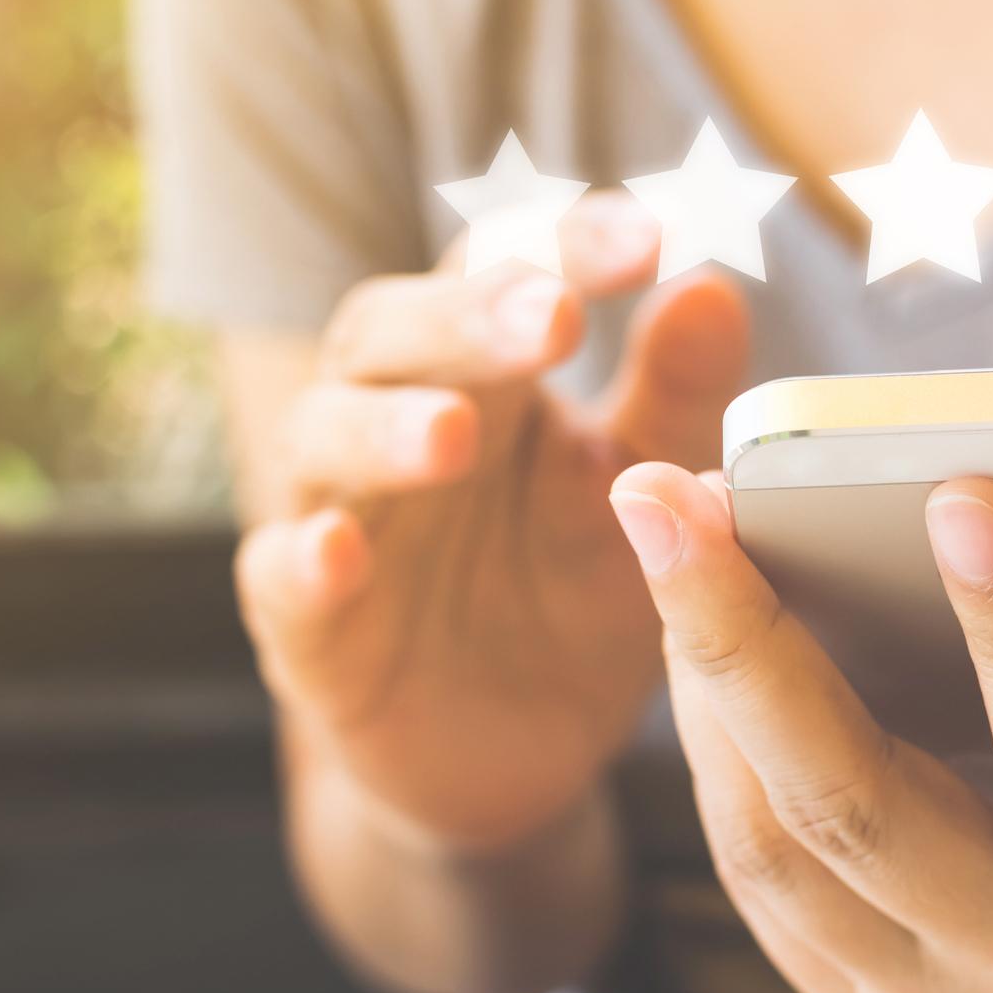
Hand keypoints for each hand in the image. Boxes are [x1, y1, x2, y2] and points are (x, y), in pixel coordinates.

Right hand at [235, 197, 748, 853]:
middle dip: (465, 316)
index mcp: (486, 372)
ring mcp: (340, 517)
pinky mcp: (308, 629)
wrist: (522, 753)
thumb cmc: (576, 590)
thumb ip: (676, 396)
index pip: (504, 272)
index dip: (566, 245)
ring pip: (323, 438)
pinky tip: (341, 551)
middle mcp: (393, 419)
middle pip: (393, 332)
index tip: (650, 238)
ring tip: (454, 436)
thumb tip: (715, 286)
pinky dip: (303, 561)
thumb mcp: (647, 496)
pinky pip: (278, 580)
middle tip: (550, 314)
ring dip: (382, 427)